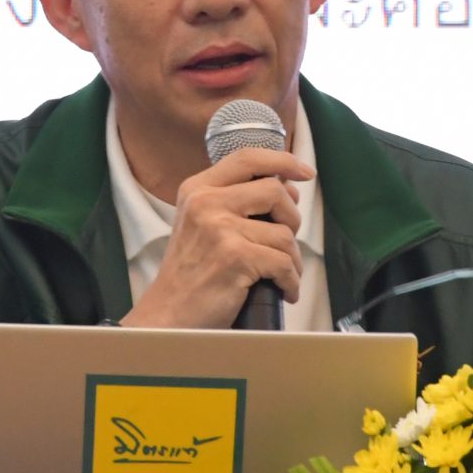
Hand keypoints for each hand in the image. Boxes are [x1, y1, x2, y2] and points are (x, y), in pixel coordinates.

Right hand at [118, 146, 315, 328]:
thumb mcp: (201, 223)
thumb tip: (287, 190)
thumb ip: (236, 201)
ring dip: (292, 260)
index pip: (247, 159)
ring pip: (284, 233)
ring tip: (282, 276)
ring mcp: (220, 228)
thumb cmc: (191, 273)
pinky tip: (284, 291)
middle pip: (274, 191)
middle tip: (285, 243)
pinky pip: (284, 263)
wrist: (168, 314)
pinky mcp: (235, 257)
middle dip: (292, 218)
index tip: (304, 172)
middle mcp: (206, 202)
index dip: (282, 161)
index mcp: (197, 189)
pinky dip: (291, 281)